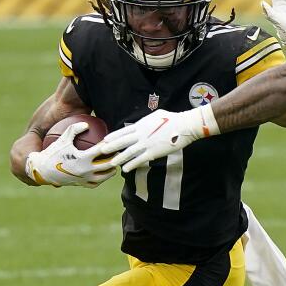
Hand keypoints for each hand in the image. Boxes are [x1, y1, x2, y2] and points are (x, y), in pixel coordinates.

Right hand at [24, 122, 116, 187]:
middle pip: (108, 164)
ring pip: (105, 176)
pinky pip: (96, 183)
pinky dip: (102, 178)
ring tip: (115, 163)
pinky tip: (104, 173)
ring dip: (112, 169)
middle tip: (121, 151)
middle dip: (116, 158)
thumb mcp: (62, 139)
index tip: (115, 139)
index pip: (102, 150)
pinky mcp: (82, 184)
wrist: (43, 171)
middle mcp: (86, 170)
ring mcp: (85, 178)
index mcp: (83, 158)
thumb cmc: (52, 153)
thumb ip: (74, 129)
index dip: (110, 144)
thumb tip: (86, 124)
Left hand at [97, 105, 218, 172]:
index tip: (105, 140)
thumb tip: (141, 123)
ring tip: (112, 162)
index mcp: (141, 125)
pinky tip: (126, 169)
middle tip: (102, 151)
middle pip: (122, 142)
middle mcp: (141, 134)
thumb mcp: (156, 116)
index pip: (123, 131)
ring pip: (129, 152)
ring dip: (119, 158)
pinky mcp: (154, 152)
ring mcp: (147, 144)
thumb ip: (146, 121)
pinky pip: (140, 160)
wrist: (184, 126)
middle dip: (111, 147)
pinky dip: (132, 164)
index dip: (113, 136)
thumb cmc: (172, 119)